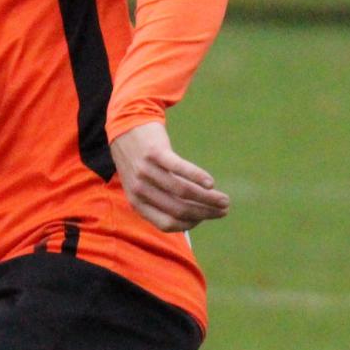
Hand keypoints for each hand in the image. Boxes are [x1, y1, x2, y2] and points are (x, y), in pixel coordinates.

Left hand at [111, 121, 229, 231]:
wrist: (125, 126)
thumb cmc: (139, 161)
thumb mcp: (143, 186)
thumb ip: (161, 201)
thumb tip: (195, 217)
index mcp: (137, 203)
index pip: (168, 223)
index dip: (191, 223)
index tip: (206, 218)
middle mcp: (140, 190)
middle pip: (179, 208)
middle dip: (206, 212)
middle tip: (224, 209)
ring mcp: (146, 171)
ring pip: (183, 191)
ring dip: (208, 198)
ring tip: (224, 199)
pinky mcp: (155, 152)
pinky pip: (180, 169)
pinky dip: (198, 177)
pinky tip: (211, 183)